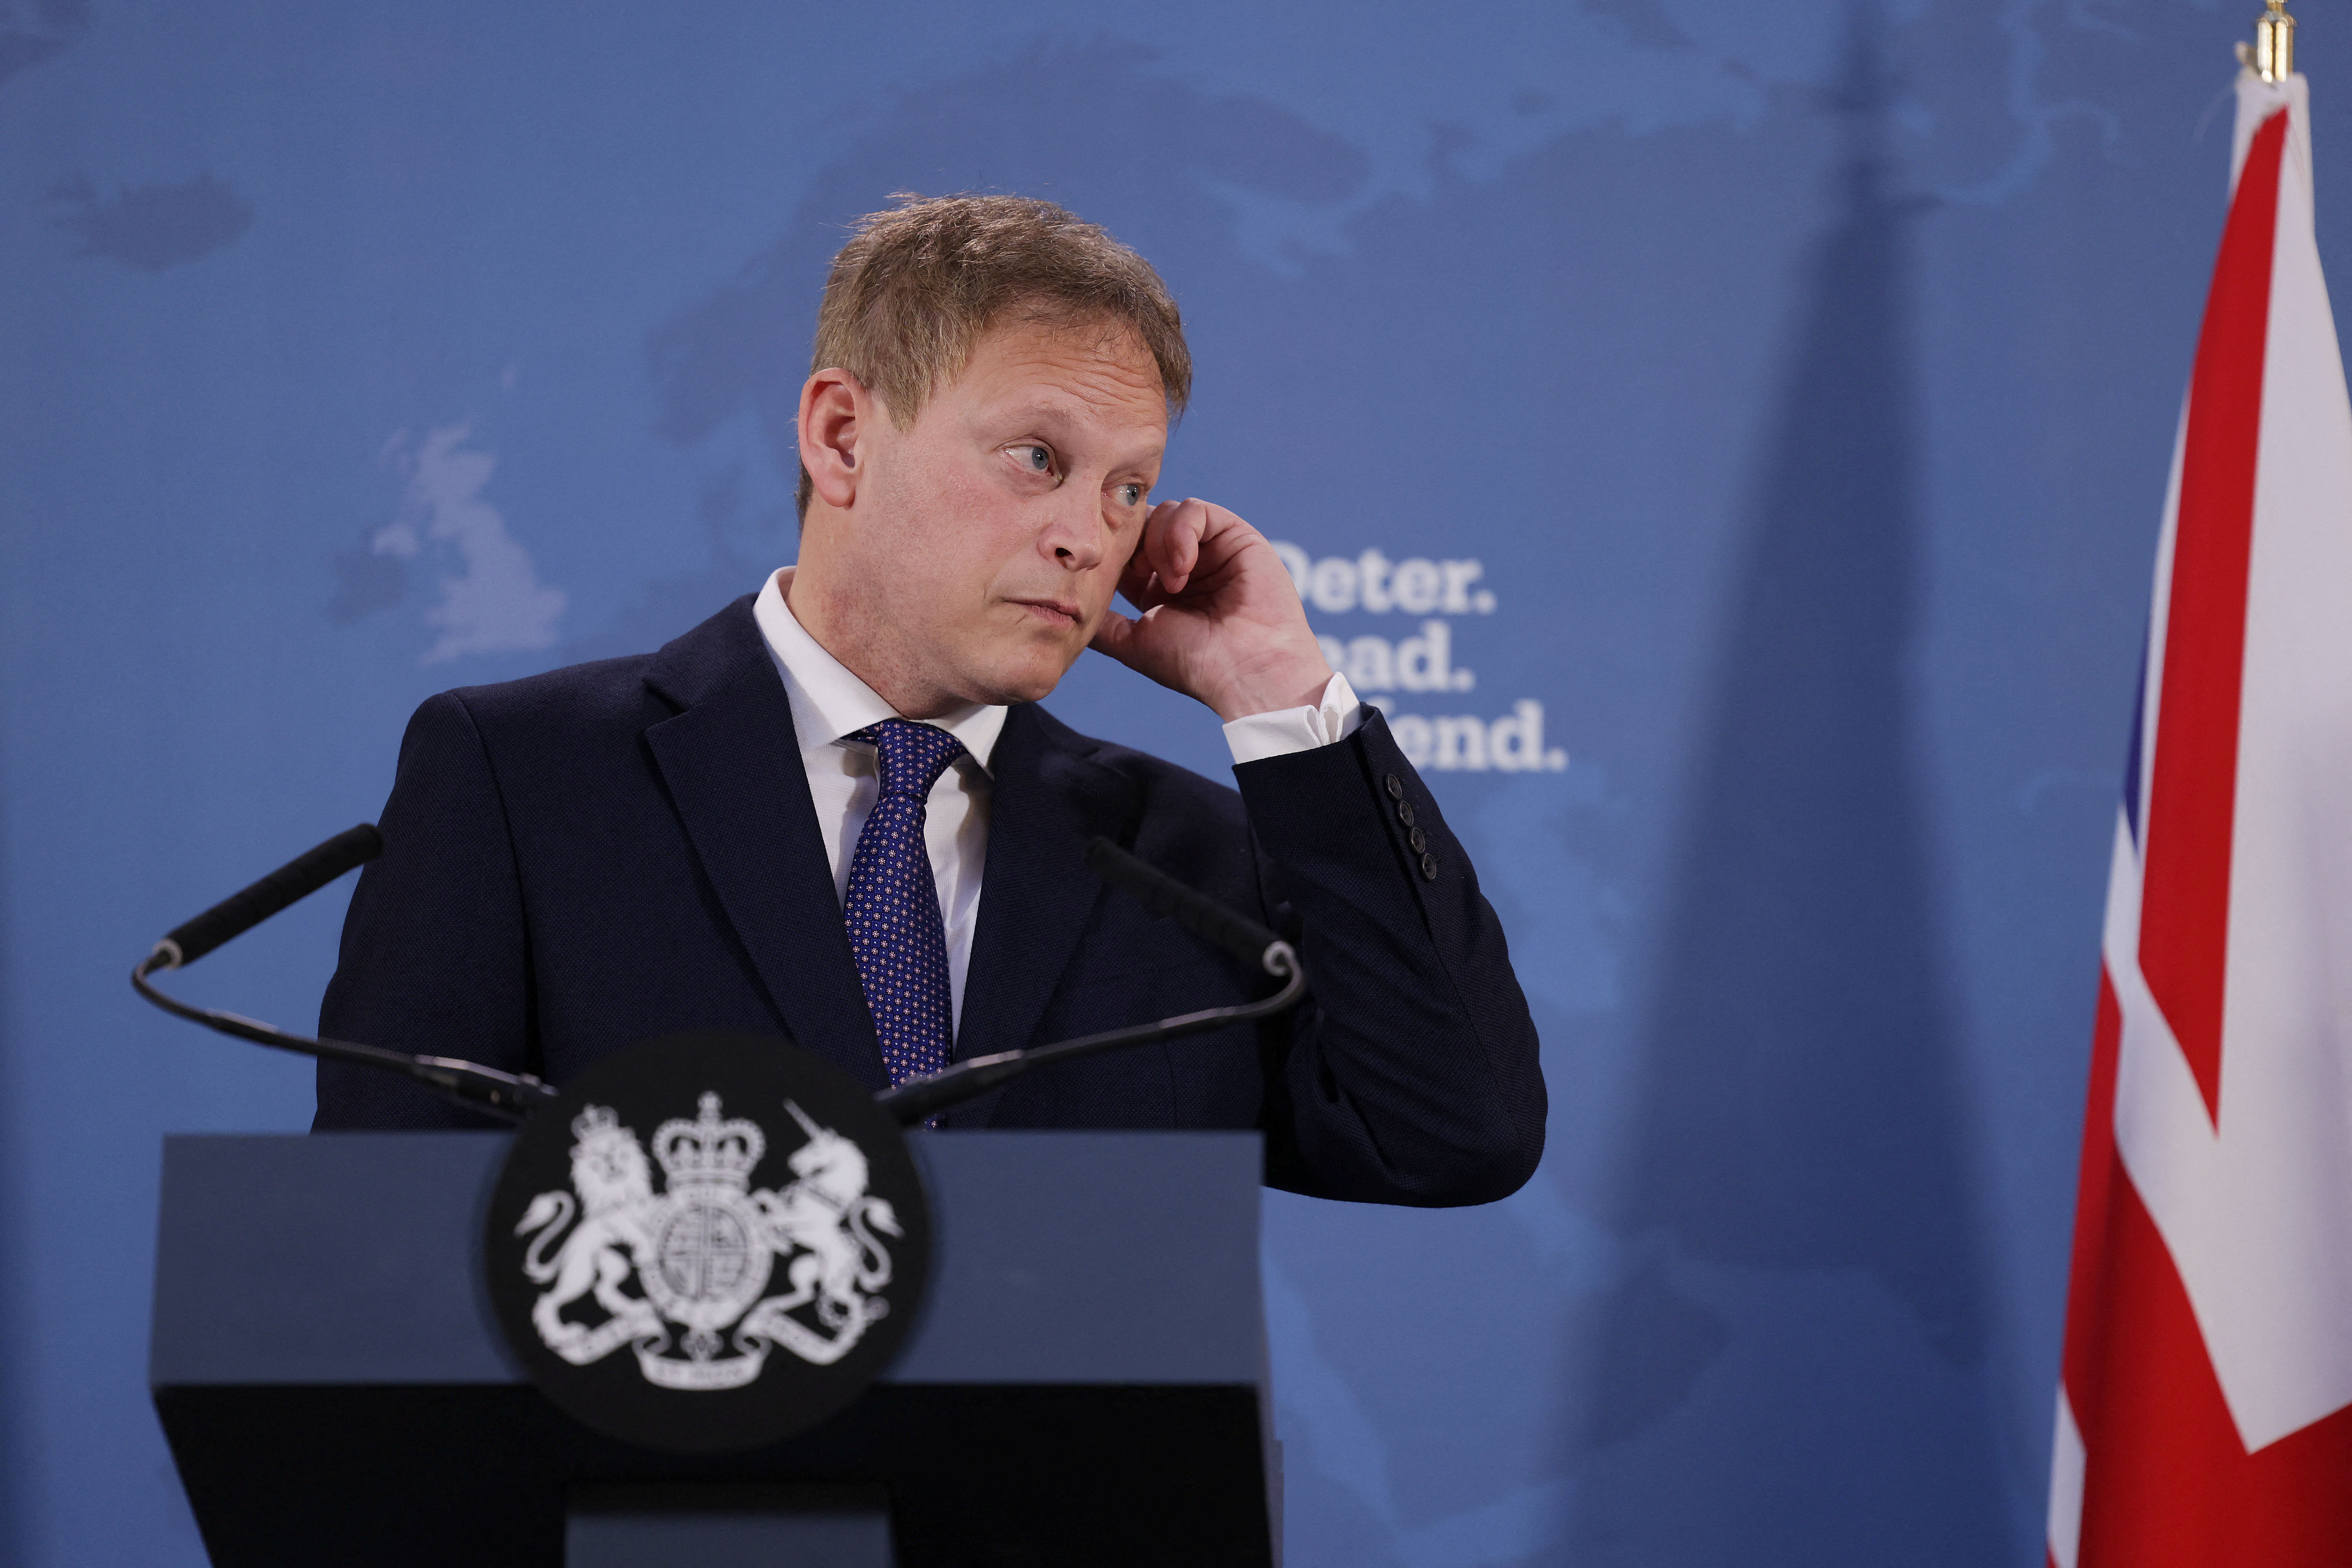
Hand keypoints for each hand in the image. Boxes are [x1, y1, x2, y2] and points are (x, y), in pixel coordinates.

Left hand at [1089, 498, 1334, 721]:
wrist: (1245, 669)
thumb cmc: (1194, 664)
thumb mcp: (1133, 642)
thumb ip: (1102, 624)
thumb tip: (1063, 610)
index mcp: (1159, 589)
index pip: (1126, 549)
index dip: (1113, 553)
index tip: (1108, 572)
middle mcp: (1185, 564)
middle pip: (1143, 524)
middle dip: (1133, 543)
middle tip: (1137, 575)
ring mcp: (1210, 548)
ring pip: (1165, 513)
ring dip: (1159, 545)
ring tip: (1171, 584)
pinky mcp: (1234, 534)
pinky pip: (1194, 509)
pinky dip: (1181, 532)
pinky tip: (1183, 567)